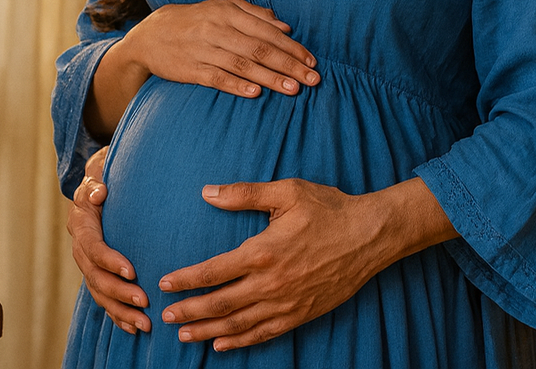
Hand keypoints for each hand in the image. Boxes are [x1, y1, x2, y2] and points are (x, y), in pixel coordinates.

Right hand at [67, 147, 150, 333]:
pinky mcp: (97, 273)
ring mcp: (88, 263)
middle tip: (145, 302)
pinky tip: (133, 329)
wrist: (97, 184)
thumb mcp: (100, 169)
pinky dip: (117, 315)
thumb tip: (99, 193)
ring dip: (120, 311)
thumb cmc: (104, 175)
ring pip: (99, 293)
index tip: (132, 270)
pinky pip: (104, 298)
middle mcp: (81, 247)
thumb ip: (96, 181)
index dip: (110, 261)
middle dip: (119, 293)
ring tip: (144, 324)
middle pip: (95, 277)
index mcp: (82, 224)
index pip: (93, 247)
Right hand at [89, 0, 320, 136]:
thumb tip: (285, 27)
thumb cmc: (197, 19)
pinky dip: (237, 86)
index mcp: (229, 12)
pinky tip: (256, 94)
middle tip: (313, 79)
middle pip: (259, 49)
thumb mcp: (224, 7)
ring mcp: (203, 50)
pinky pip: (217, 78)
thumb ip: (255, 14)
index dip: (291, 47)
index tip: (312, 60)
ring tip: (293, 89)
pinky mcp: (191, 69)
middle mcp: (217, 29)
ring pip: (242, 65)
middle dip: (289, 65)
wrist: (152, 34)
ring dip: (270, 78)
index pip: (267, 31)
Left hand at [156, 179, 410, 350]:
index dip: (186, 280)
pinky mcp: (302, 313)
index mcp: (263, 251)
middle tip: (165, 317)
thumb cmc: (328, 209)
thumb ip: (244, 194)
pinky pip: (265, 333)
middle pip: (220, 303)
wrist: (370, 235)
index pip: (213, 271)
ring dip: (208, 330)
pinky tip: (223, 344)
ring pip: (239, 323)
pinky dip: (241, 341)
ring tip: (185, 336)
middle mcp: (271, 282)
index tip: (165, 283)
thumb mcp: (287, 191)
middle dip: (189, 311)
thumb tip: (207, 193)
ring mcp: (287, 302)